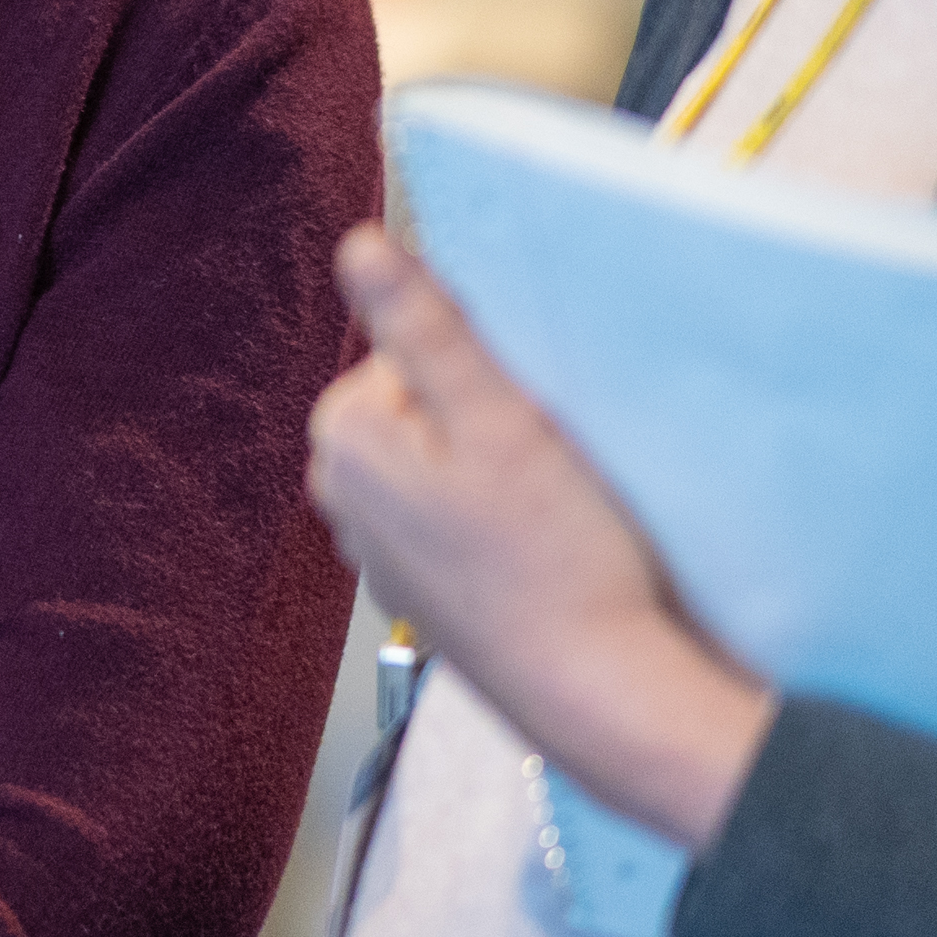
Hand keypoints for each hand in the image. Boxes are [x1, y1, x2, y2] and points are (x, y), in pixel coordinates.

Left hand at [312, 222, 774, 851]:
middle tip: (545, 461)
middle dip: (488, 414)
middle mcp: (341, 495)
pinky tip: (542, 548)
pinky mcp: (422, 585)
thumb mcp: (499, 419)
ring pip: (446, 457)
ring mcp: (377, 548)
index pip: (412, 346)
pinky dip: (499, 518)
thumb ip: (423, 327)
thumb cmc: (556, 560)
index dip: (485, 368)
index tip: (528, 410)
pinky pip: (458, 513)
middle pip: (426, 400)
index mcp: (344, 440)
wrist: (594, 690)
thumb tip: (359, 246)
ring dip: (499, 466)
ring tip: (548, 508)